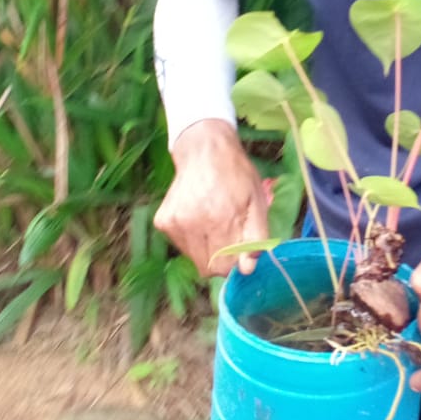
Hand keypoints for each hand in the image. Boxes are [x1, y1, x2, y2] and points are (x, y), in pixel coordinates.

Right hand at [153, 119, 269, 276]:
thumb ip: (256, 237)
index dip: (235, 261)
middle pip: (207, 267)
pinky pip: (181, 245)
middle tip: (227, 232)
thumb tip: (247, 269)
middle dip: (221, 257)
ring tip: (212, 221)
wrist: (204, 150)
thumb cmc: (236, 175)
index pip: (225, 267)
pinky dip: (191, 238)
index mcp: (220, 219)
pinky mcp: (163, 221)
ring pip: (193, 258)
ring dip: (205, 248)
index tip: (239, 245)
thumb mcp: (257, 201)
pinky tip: (197, 216)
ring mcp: (174, 223)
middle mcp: (193, 223)